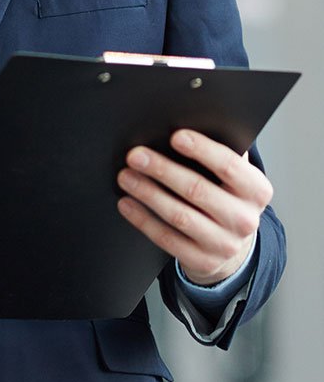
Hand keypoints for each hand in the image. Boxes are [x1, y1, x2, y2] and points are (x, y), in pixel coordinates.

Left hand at [116, 129, 272, 284]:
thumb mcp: (232, 176)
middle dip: (162, 169)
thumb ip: (218, 151)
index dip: (202, 149)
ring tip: (125, 176)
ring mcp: (224, 244)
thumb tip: (185, 120)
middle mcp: (245, 219)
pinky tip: (127, 203)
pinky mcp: (202, 261)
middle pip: (198, 189)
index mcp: (256, 190)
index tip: (175, 136)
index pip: (230, 165)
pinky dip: (143, 219)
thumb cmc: (225, 195)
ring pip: (179, 215)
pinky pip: (166, 239)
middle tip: (135, 155)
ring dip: (147, 193)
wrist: (231, 244)